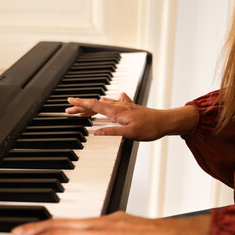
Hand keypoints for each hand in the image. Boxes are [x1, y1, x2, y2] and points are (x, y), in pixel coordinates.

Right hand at [65, 94, 196, 139]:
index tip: (70, 102)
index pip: (94, 105)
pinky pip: (115, 103)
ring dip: (92, 106)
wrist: (165, 121)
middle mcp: (118, 106)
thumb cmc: (150, 127)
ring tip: (84, 110)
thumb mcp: (129, 133)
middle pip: (96, 104)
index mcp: (116, 111)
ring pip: (104, 104)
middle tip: (70, 110)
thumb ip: (112, 132)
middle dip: (82, 106)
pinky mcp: (130, 107)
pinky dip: (107, 103)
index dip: (80, 103)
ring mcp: (124, 106)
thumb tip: (96, 132)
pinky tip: (109, 101)